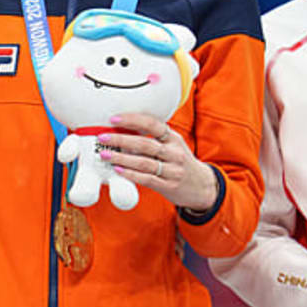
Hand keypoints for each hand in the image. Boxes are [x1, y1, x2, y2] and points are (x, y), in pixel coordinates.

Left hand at [96, 112, 217, 210]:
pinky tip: (118, 170)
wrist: (203, 187)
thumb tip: (122, 132)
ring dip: (121, 158)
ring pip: (144, 162)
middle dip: (121, 139)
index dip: (132, 120)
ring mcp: (173, 170)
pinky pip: (147, 179)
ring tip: (105, 155)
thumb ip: (154, 139)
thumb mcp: (173, 146)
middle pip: (145, 143)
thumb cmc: (180, 163)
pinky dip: (131, 174)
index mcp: (173, 138)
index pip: (152, 124)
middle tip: (103, 138)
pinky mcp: (169, 186)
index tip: (114, 119)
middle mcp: (174, 152)